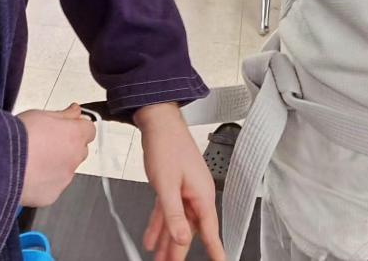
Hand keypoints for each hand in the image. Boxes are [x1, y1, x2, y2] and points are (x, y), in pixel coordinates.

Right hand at [18, 103, 95, 206]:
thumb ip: (64, 114)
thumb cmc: (19, 136)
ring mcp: (64, 180)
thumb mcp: (41, 114)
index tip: (67, 127)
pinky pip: (53, 187)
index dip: (78, 127)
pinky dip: (44, 181)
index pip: (89, 130)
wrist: (1, 163)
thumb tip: (76, 111)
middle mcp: (74, 159)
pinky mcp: (52, 195)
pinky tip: (28, 174)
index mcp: (74, 136)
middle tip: (47, 143)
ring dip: (56, 165)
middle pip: (80, 151)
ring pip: (66, 170)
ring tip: (33, 160)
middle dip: (69, 147)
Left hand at [135, 103, 224, 260]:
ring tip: (159, 258)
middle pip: (190, 229)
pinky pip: (168, 210)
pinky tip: (152, 237)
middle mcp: (196, 193)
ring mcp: (185, 188)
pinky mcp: (174, 184)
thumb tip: (182, 238)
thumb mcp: (166, 185)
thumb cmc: (166, 145)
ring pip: (177, 221)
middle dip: (179, 250)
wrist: (157, 120)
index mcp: (201, 194)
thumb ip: (174, 214)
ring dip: (167, 240)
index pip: (210, 231)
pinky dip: (160, 223)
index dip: (215, 251)